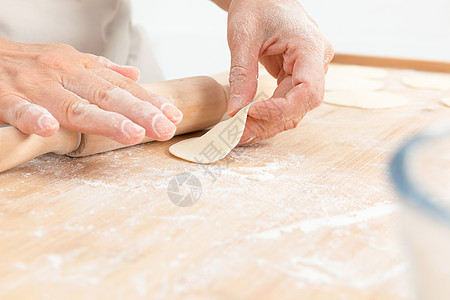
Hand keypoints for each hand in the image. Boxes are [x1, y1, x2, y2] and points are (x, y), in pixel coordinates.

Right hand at [0, 38, 182, 144]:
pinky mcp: (4, 97)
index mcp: (80, 68)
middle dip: (140, 113)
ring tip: (132, 133)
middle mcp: (63, 75)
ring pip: (74, 106)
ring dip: (104, 120)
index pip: (122, 88)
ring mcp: (36, 86)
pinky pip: (19, 108)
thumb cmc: (30, 63)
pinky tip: (49, 128)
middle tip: (164, 129)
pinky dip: (34, 116)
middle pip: (107, 96)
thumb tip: (135, 77)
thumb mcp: (70, 60)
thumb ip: (102, 71)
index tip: (172, 116)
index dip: (149, 102)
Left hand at [226, 0, 333, 144]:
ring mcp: (309, 71)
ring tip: (239, 132)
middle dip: (268, 123)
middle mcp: (316, 62)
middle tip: (237, 133)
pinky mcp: (297, 76)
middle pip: (299, 106)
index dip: (281, 109)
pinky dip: (267, 114)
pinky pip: (286, 102)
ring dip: (267, 124)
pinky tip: (248, 121)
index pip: (308, 92)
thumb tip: (235, 111)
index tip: (251, 114)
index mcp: (310, 46)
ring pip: (294, 110)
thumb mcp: (243, 36)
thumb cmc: (258, 4)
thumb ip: (242, 74)